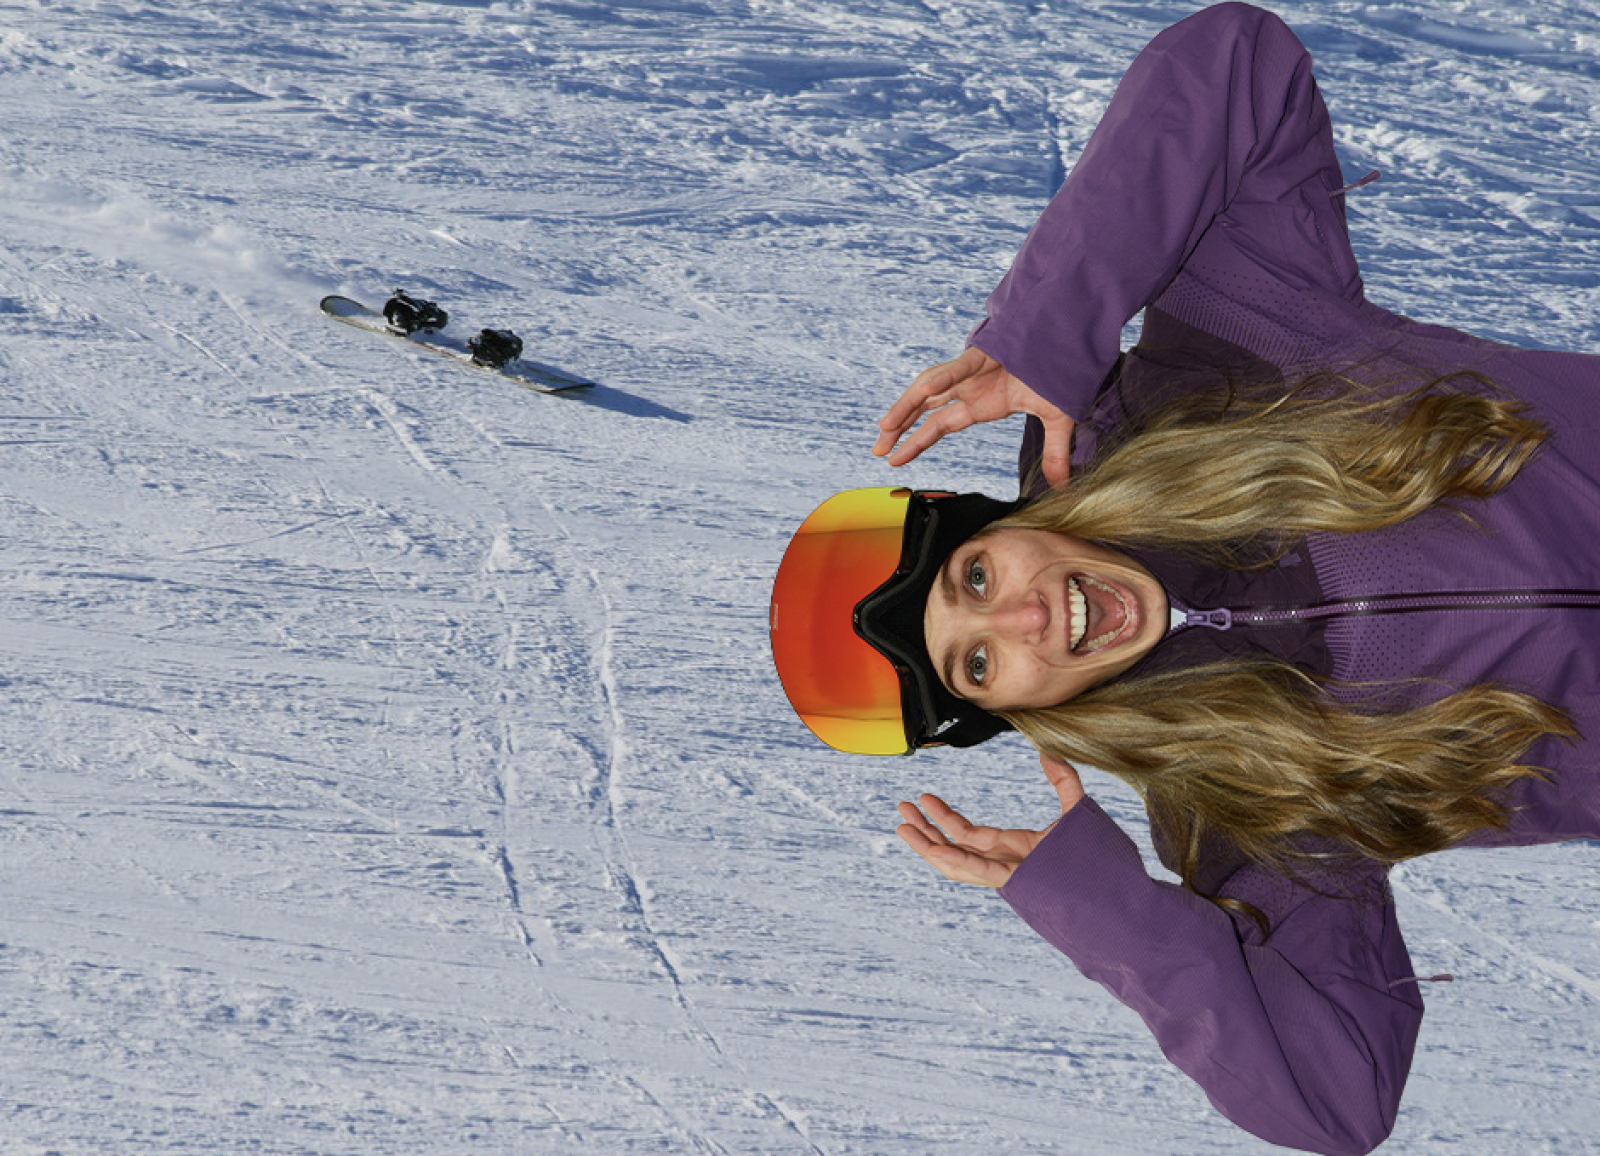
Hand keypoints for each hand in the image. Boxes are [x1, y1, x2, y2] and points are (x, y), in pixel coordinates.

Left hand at [872, 347, 1076, 489]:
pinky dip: (943, 377)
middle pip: (924, 407)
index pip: (938, 426)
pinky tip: (924, 390)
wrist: (1072, 339)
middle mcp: (970, 387)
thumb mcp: (1056, 421)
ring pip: (931, 386)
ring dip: (907, 404)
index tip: (893, 461)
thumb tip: (1062, 487)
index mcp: (981, 403)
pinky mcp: (986, 353)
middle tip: (877, 449)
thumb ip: (1054, 454)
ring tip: (886, 426)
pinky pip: (960, 366)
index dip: (915, 442)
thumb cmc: (1059, 372)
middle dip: (899, 426)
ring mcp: (974, 369)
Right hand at [895, 754, 1085, 887]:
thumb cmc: (1097, 860)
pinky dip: (955, 860)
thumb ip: (1064, 781)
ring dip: (928, 845)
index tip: (924, 797)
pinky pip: (979, 872)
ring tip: (903, 827)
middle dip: (924, 830)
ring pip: (956, 863)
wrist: (1114, 892)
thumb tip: (1048, 752)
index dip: (943, 815)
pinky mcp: (1017, 881)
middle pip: (953, 848)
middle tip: (901, 810)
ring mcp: (1007, 875)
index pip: (967, 833)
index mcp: (1012, 849)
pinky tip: (933, 848)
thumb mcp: (1076, 812)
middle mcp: (1004, 864)